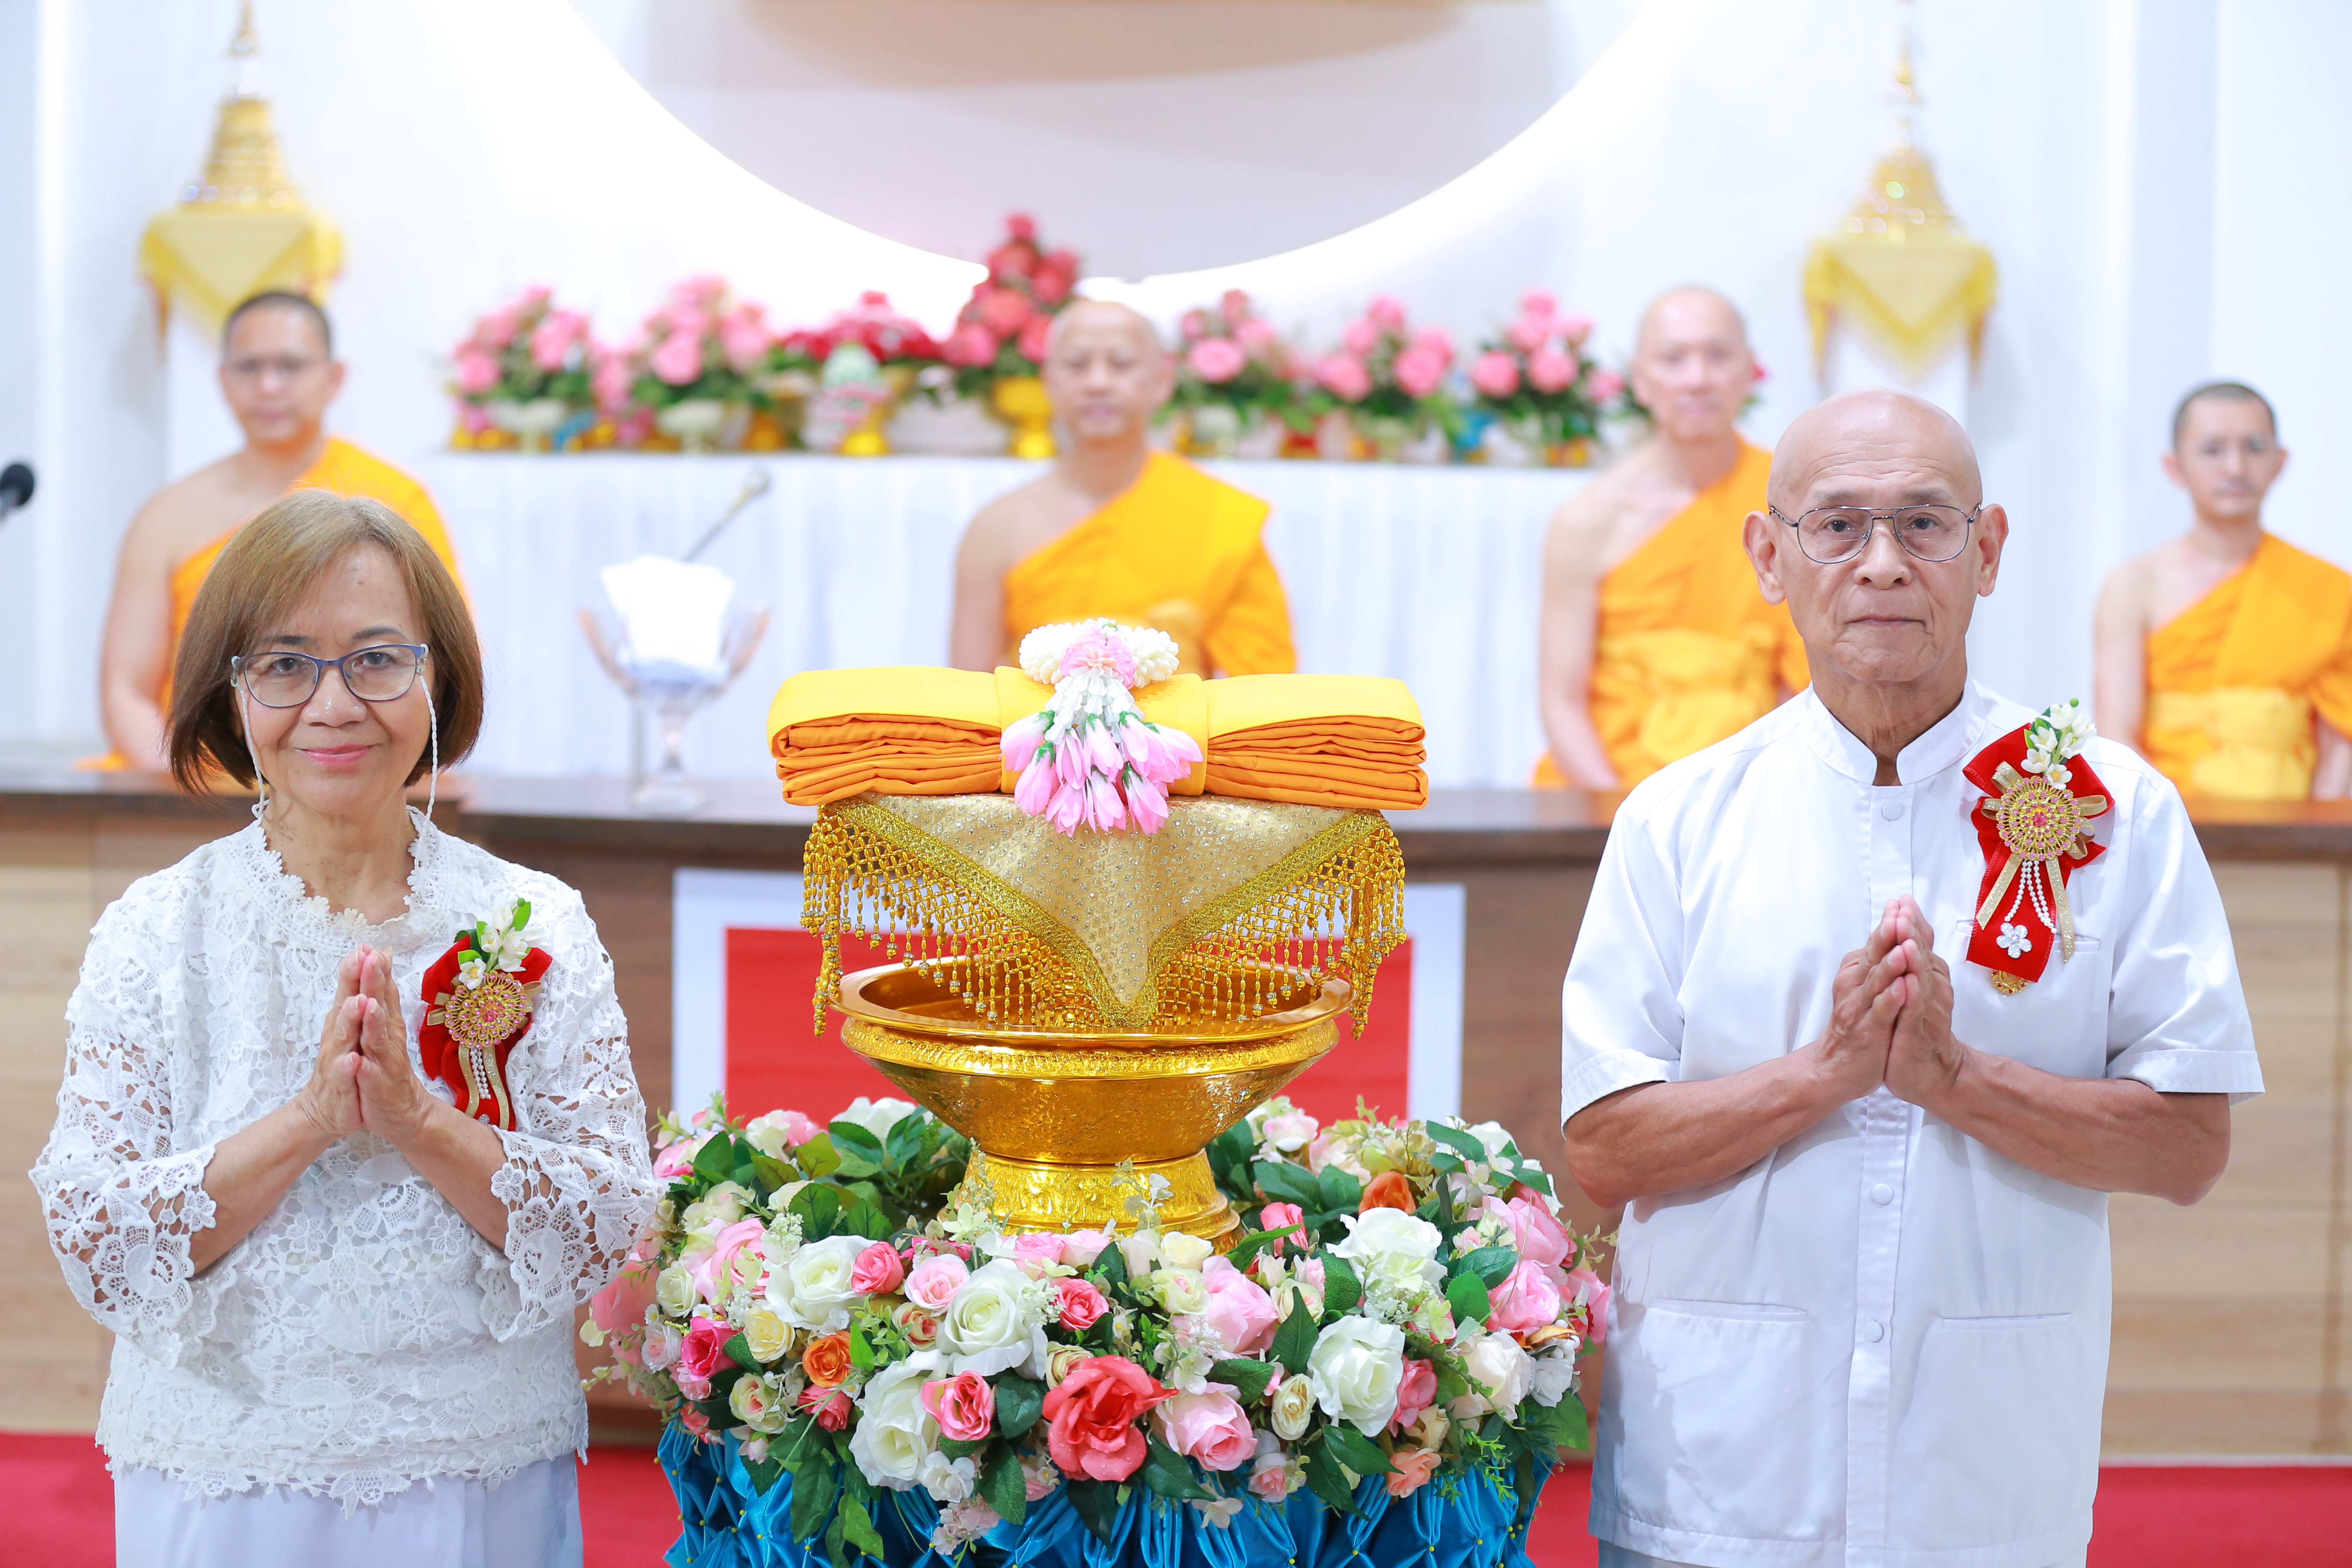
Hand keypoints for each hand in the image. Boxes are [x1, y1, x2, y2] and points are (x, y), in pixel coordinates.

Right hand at [294, 949, 366, 1143]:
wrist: (328, 1110)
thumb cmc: (346, 1064)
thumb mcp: (355, 1029)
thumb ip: (363, 998)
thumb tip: (371, 964)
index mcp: (345, 1022)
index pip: (353, 990)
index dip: (359, 968)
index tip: (368, 945)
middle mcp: (339, 1036)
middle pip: (346, 1004)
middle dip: (354, 982)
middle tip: (362, 958)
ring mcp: (338, 1059)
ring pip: (344, 1036)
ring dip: (351, 1018)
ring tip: (360, 1002)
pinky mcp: (341, 1084)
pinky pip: (345, 1074)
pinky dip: (349, 1066)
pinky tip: (353, 1059)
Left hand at [350, 947, 437, 1146]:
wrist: (404, 1113)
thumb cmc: (388, 1068)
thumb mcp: (385, 1031)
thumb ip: (384, 998)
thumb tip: (383, 965)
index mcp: (386, 1025)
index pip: (381, 993)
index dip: (376, 970)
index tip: (369, 946)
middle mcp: (388, 1039)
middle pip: (381, 1008)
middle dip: (376, 984)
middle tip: (372, 959)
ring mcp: (384, 1063)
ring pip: (377, 1040)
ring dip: (373, 1022)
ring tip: (367, 1004)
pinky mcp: (378, 1088)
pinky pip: (370, 1078)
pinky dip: (364, 1070)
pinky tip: (358, 1062)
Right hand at [1809, 899, 1915, 1101]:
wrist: (1833, 1069)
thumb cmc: (1855, 1026)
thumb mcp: (1864, 988)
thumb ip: (1876, 962)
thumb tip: (1889, 932)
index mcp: (1856, 973)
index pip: (1875, 943)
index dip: (1889, 923)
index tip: (1902, 901)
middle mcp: (1854, 986)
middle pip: (1872, 956)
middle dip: (1887, 934)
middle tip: (1898, 912)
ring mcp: (1859, 1009)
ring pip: (1876, 982)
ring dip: (1889, 964)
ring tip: (1902, 947)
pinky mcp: (1867, 1032)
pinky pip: (1879, 1013)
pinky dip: (1889, 1000)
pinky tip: (1901, 988)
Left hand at [1881, 896, 1965, 1107]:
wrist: (1933, 1073)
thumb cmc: (1919, 1028)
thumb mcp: (1915, 992)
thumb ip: (1913, 964)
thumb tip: (1907, 935)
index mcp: (1928, 976)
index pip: (1919, 943)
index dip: (1911, 921)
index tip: (1901, 898)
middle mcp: (1932, 987)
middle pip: (1922, 953)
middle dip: (1911, 928)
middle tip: (1903, 904)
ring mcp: (1927, 1007)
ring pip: (1920, 976)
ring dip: (1914, 955)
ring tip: (1905, 933)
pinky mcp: (1918, 1029)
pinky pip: (1916, 1008)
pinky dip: (1912, 993)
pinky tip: (1908, 980)